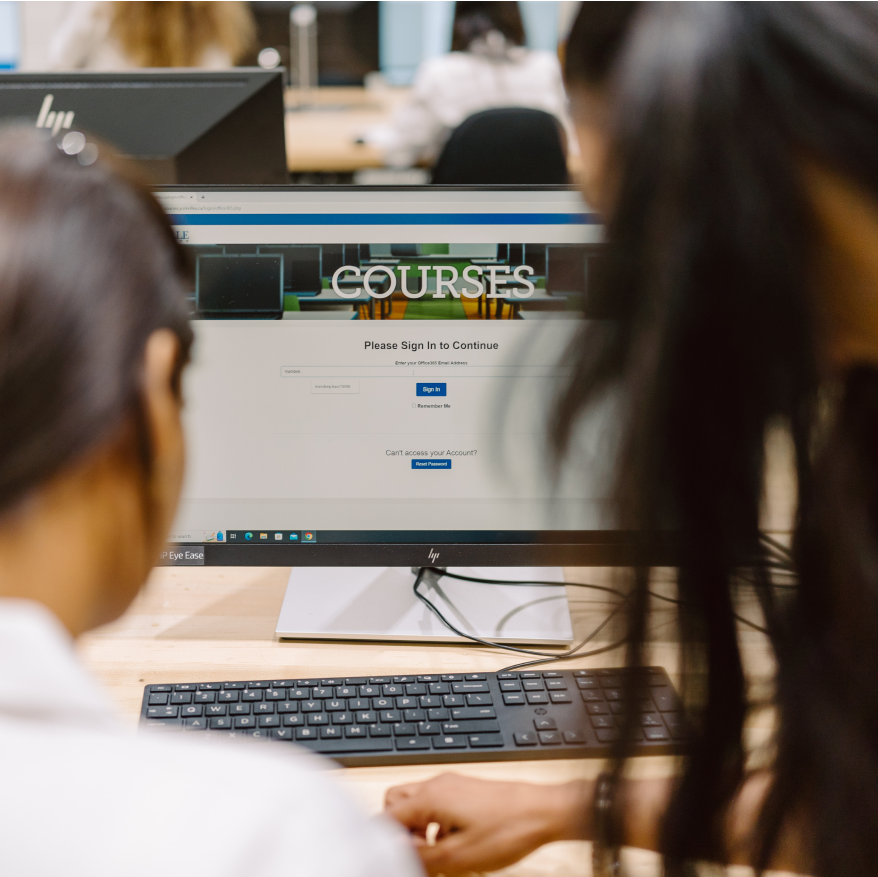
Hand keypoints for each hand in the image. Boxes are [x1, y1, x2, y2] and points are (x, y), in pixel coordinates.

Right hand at [384, 773, 589, 875]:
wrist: (544, 812)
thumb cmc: (507, 829)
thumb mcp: (457, 856)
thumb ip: (420, 856)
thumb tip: (393, 856)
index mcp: (430, 797)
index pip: (386, 815)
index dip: (385, 842)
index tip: (395, 859)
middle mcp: (438, 785)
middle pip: (397, 803)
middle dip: (399, 831)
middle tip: (415, 856)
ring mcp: (453, 785)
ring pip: (418, 804)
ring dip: (418, 830)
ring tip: (437, 856)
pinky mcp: (466, 790)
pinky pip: (437, 805)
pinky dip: (435, 825)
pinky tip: (454, 845)